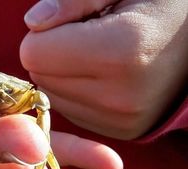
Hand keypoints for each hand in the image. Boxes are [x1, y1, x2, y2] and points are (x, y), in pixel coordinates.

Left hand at [21, 0, 187, 138]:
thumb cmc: (160, 6)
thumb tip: (33, 24)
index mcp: (120, 51)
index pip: (33, 53)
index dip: (45, 31)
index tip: (76, 22)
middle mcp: (120, 95)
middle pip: (39, 75)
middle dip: (53, 52)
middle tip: (90, 38)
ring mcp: (121, 119)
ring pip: (50, 96)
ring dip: (62, 74)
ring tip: (100, 55)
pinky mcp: (121, 131)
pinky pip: (69, 111)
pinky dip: (76, 92)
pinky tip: (105, 75)